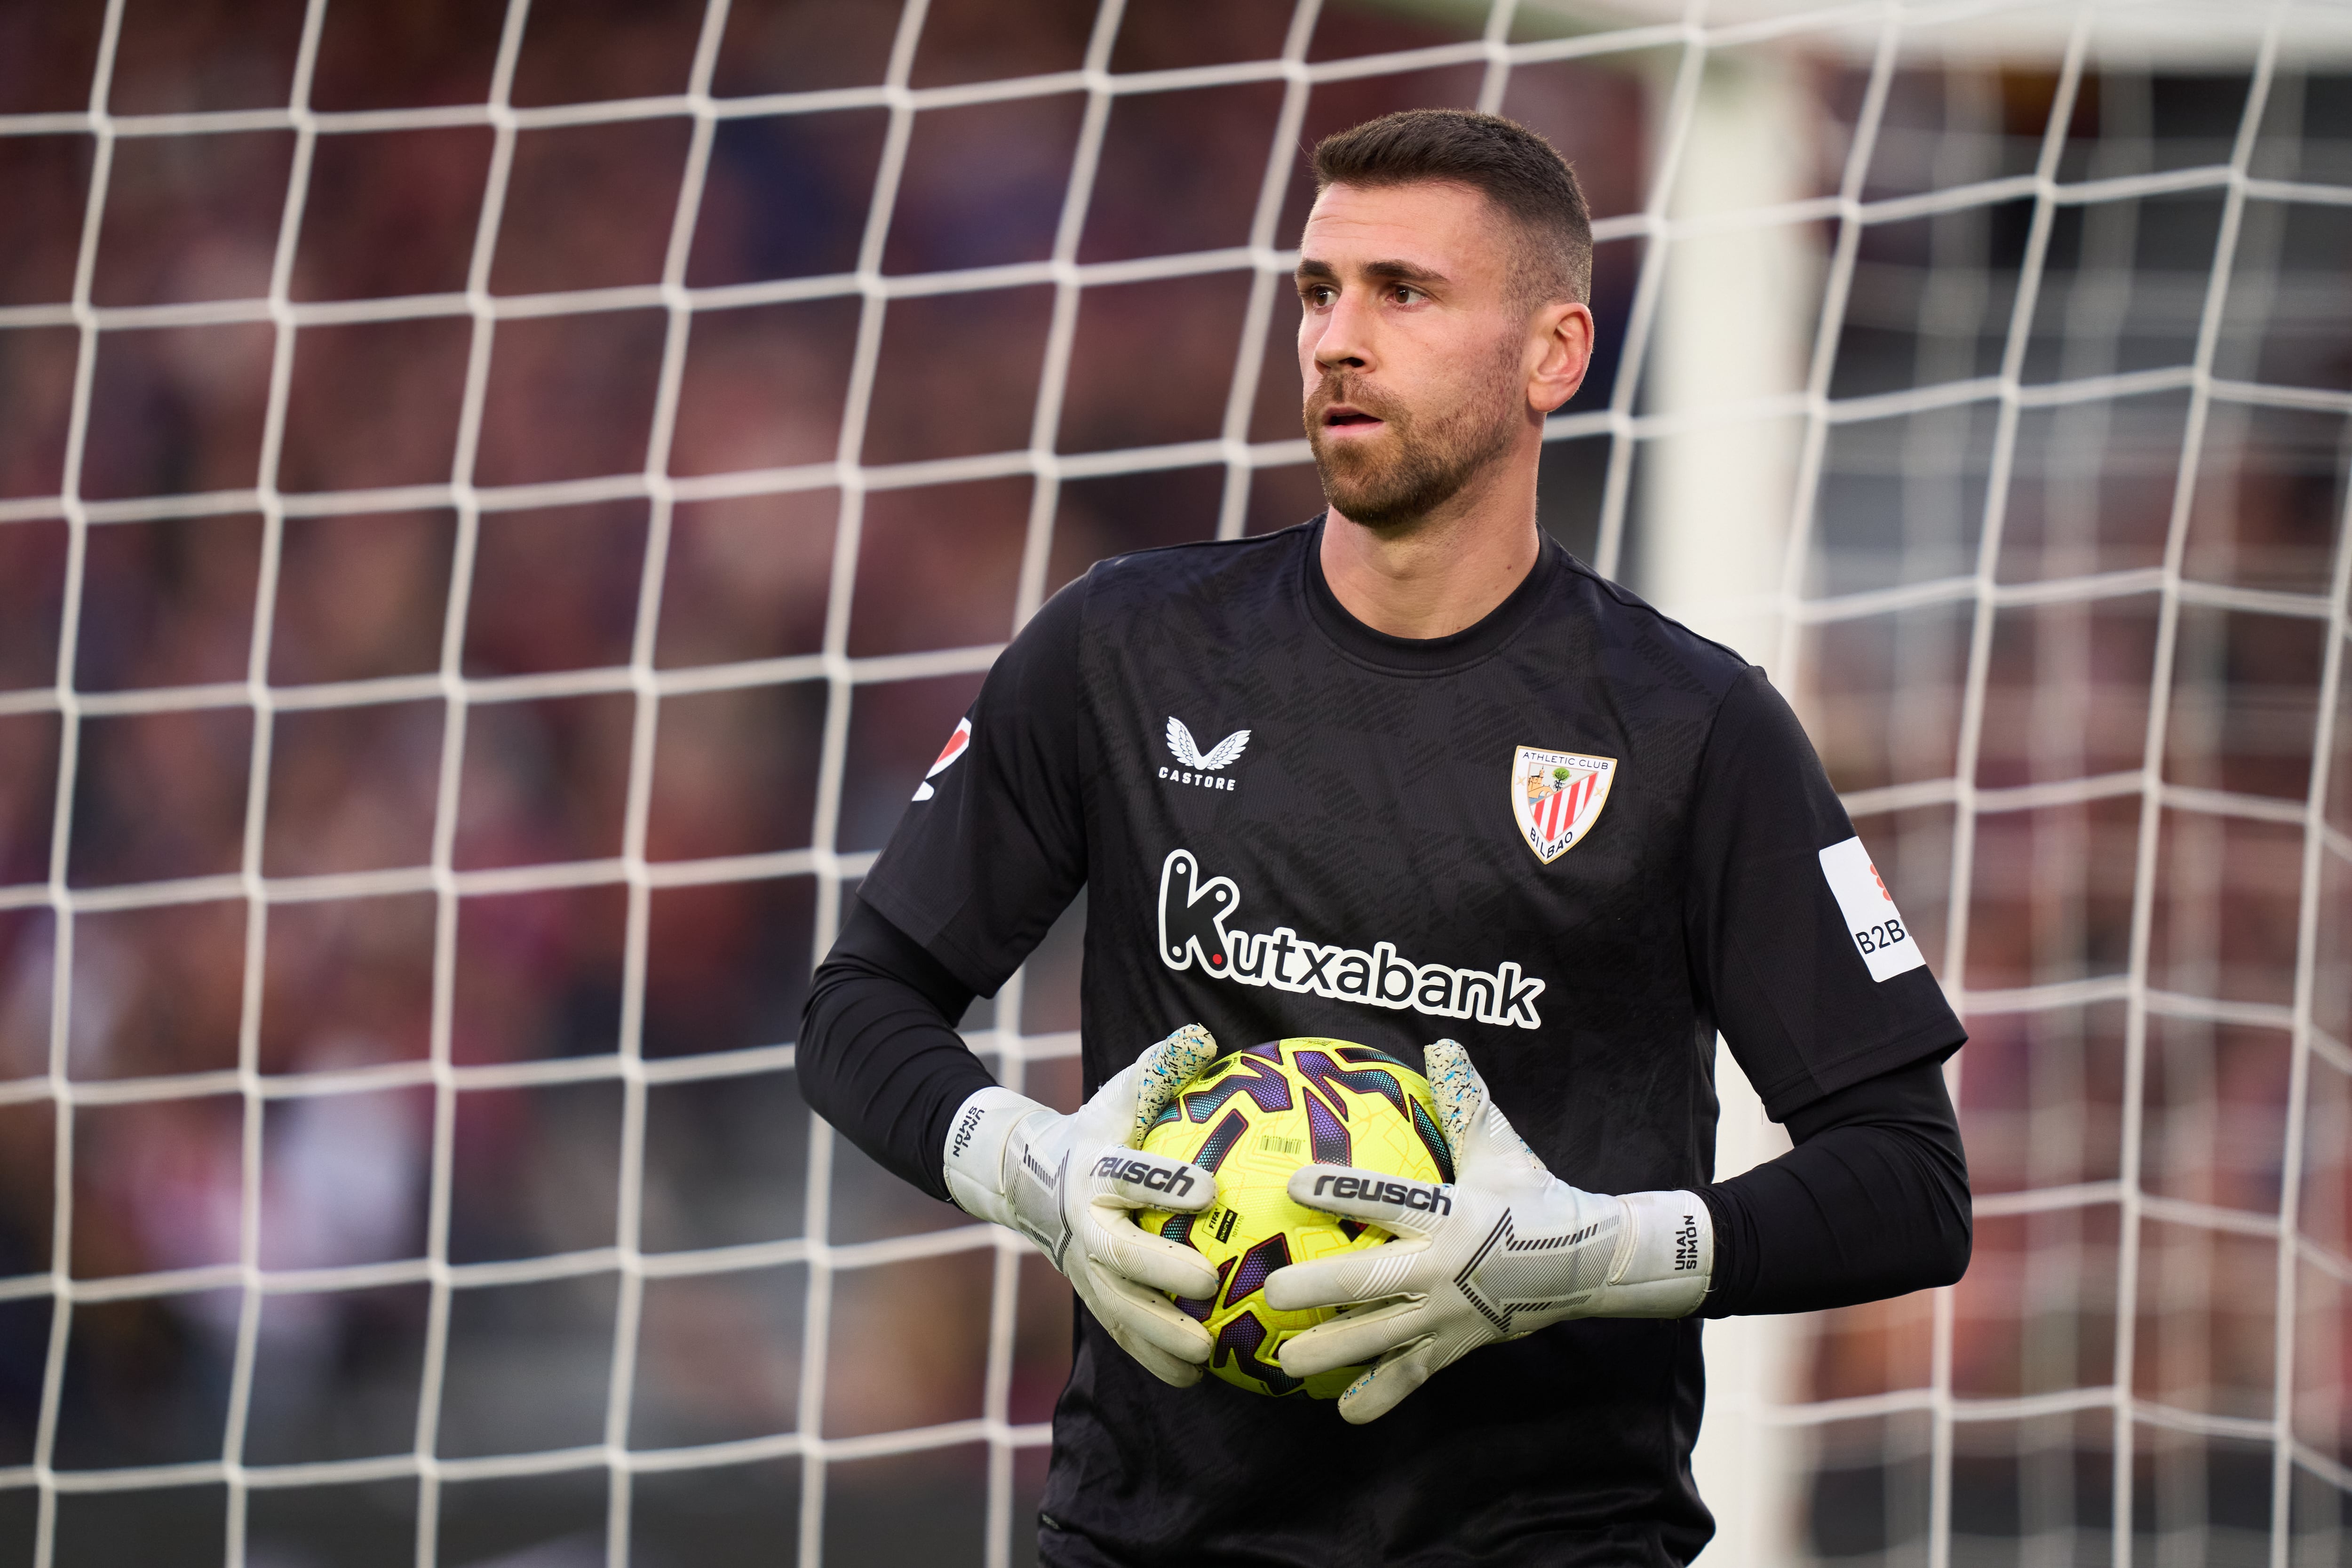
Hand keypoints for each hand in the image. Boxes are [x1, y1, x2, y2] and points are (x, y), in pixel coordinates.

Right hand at [942, 1025, 1222, 1385]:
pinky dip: (1153, 1359)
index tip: (1212, 1189)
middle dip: (1160, 1269)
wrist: (1029, 1177)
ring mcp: (1084, 1266)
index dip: (1166, 1183)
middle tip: (1209, 1282)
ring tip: (1207, 1350)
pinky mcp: (1092, 1295)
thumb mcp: (1121, 1093)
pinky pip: (1121, 1334)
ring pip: (1117, 1305)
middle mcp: (1085, 1223)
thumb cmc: (1097, 1129)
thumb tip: (1206, 1035)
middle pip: (1118, 1251)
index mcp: (1095, 1169)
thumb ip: (1161, 1066)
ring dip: (1160, 1331)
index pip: (1130, 1175)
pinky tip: (1197, 1378)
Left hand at [1266, 1038, 1710, 1422]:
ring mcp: (1450, 1314)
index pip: (1388, 1199)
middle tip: (1270, 1290)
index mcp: (1452, 1213)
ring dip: (1332, 1350)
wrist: (1590, 1261)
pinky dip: (1381, 1396)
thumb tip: (1440, 1041)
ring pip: (1382, 1337)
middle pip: (1371, 1280)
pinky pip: (1414, 1375)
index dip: (1343, 1191)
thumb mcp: (1502, 1146)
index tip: (1293, 1183)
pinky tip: (1344, 1411)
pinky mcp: (1459, 1346)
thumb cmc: (1534, 1195)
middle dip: (1318, 1287)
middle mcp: (1445, 1268)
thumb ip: (1465, 1100)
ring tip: (1284, 1361)